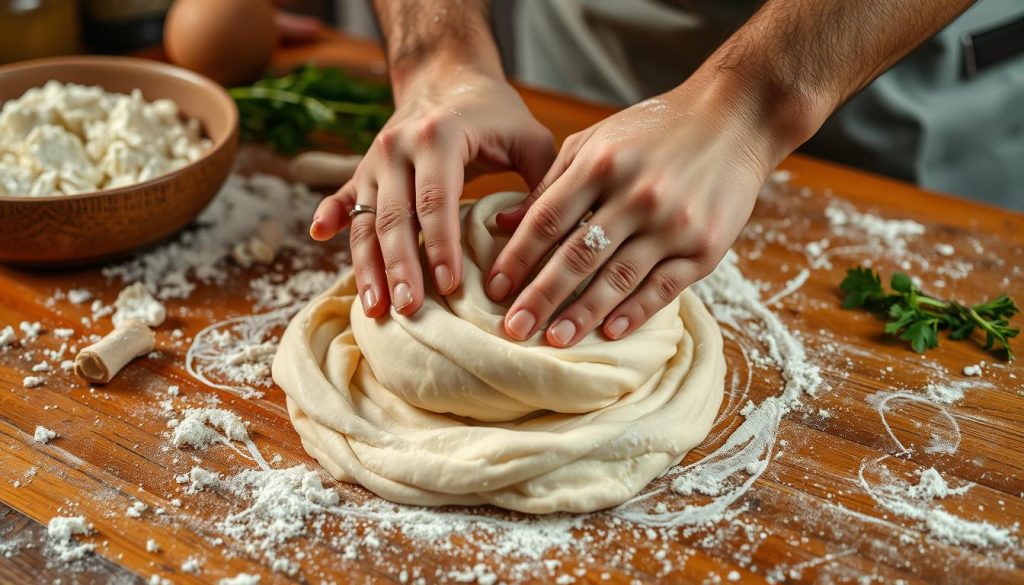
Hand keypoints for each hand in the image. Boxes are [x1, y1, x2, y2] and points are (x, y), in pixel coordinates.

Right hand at [310, 59, 554, 317]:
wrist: (448, 76)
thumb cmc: (496, 115)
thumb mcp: (531, 140)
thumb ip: (540, 185)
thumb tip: (529, 238)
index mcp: (438, 137)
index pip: (436, 201)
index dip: (441, 246)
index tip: (449, 286)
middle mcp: (397, 147)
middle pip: (394, 217)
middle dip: (400, 267)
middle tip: (408, 308)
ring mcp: (374, 159)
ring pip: (365, 218)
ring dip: (367, 265)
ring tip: (376, 307)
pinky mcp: (363, 170)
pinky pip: (344, 198)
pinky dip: (331, 217)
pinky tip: (319, 235)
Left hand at [486, 77, 786, 346]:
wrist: (736, 118)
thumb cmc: (656, 129)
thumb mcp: (597, 140)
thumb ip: (551, 183)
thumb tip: (502, 223)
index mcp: (602, 164)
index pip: (548, 220)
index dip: (516, 257)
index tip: (493, 288)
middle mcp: (637, 195)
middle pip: (577, 256)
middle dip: (541, 296)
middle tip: (513, 329)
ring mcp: (674, 224)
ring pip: (618, 278)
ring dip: (583, 314)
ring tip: (554, 340)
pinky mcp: (706, 248)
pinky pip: (664, 288)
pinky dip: (635, 312)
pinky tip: (609, 333)